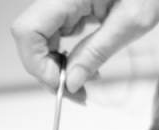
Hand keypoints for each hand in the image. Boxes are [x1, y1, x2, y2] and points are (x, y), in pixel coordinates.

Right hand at [11, 0, 158, 99]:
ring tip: (82, 80)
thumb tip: (71, 82)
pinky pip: (53, 36)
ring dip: (54, 66)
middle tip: (74, 91)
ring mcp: (61, 2)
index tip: (62, 85)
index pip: (28, 31)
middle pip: (29, 38)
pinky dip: (63, 56)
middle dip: (47, 71)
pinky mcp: (68, 9)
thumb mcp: (130, 22)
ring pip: (38, 41)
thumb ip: (97, 52)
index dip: (37, 63)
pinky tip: (82, 64)